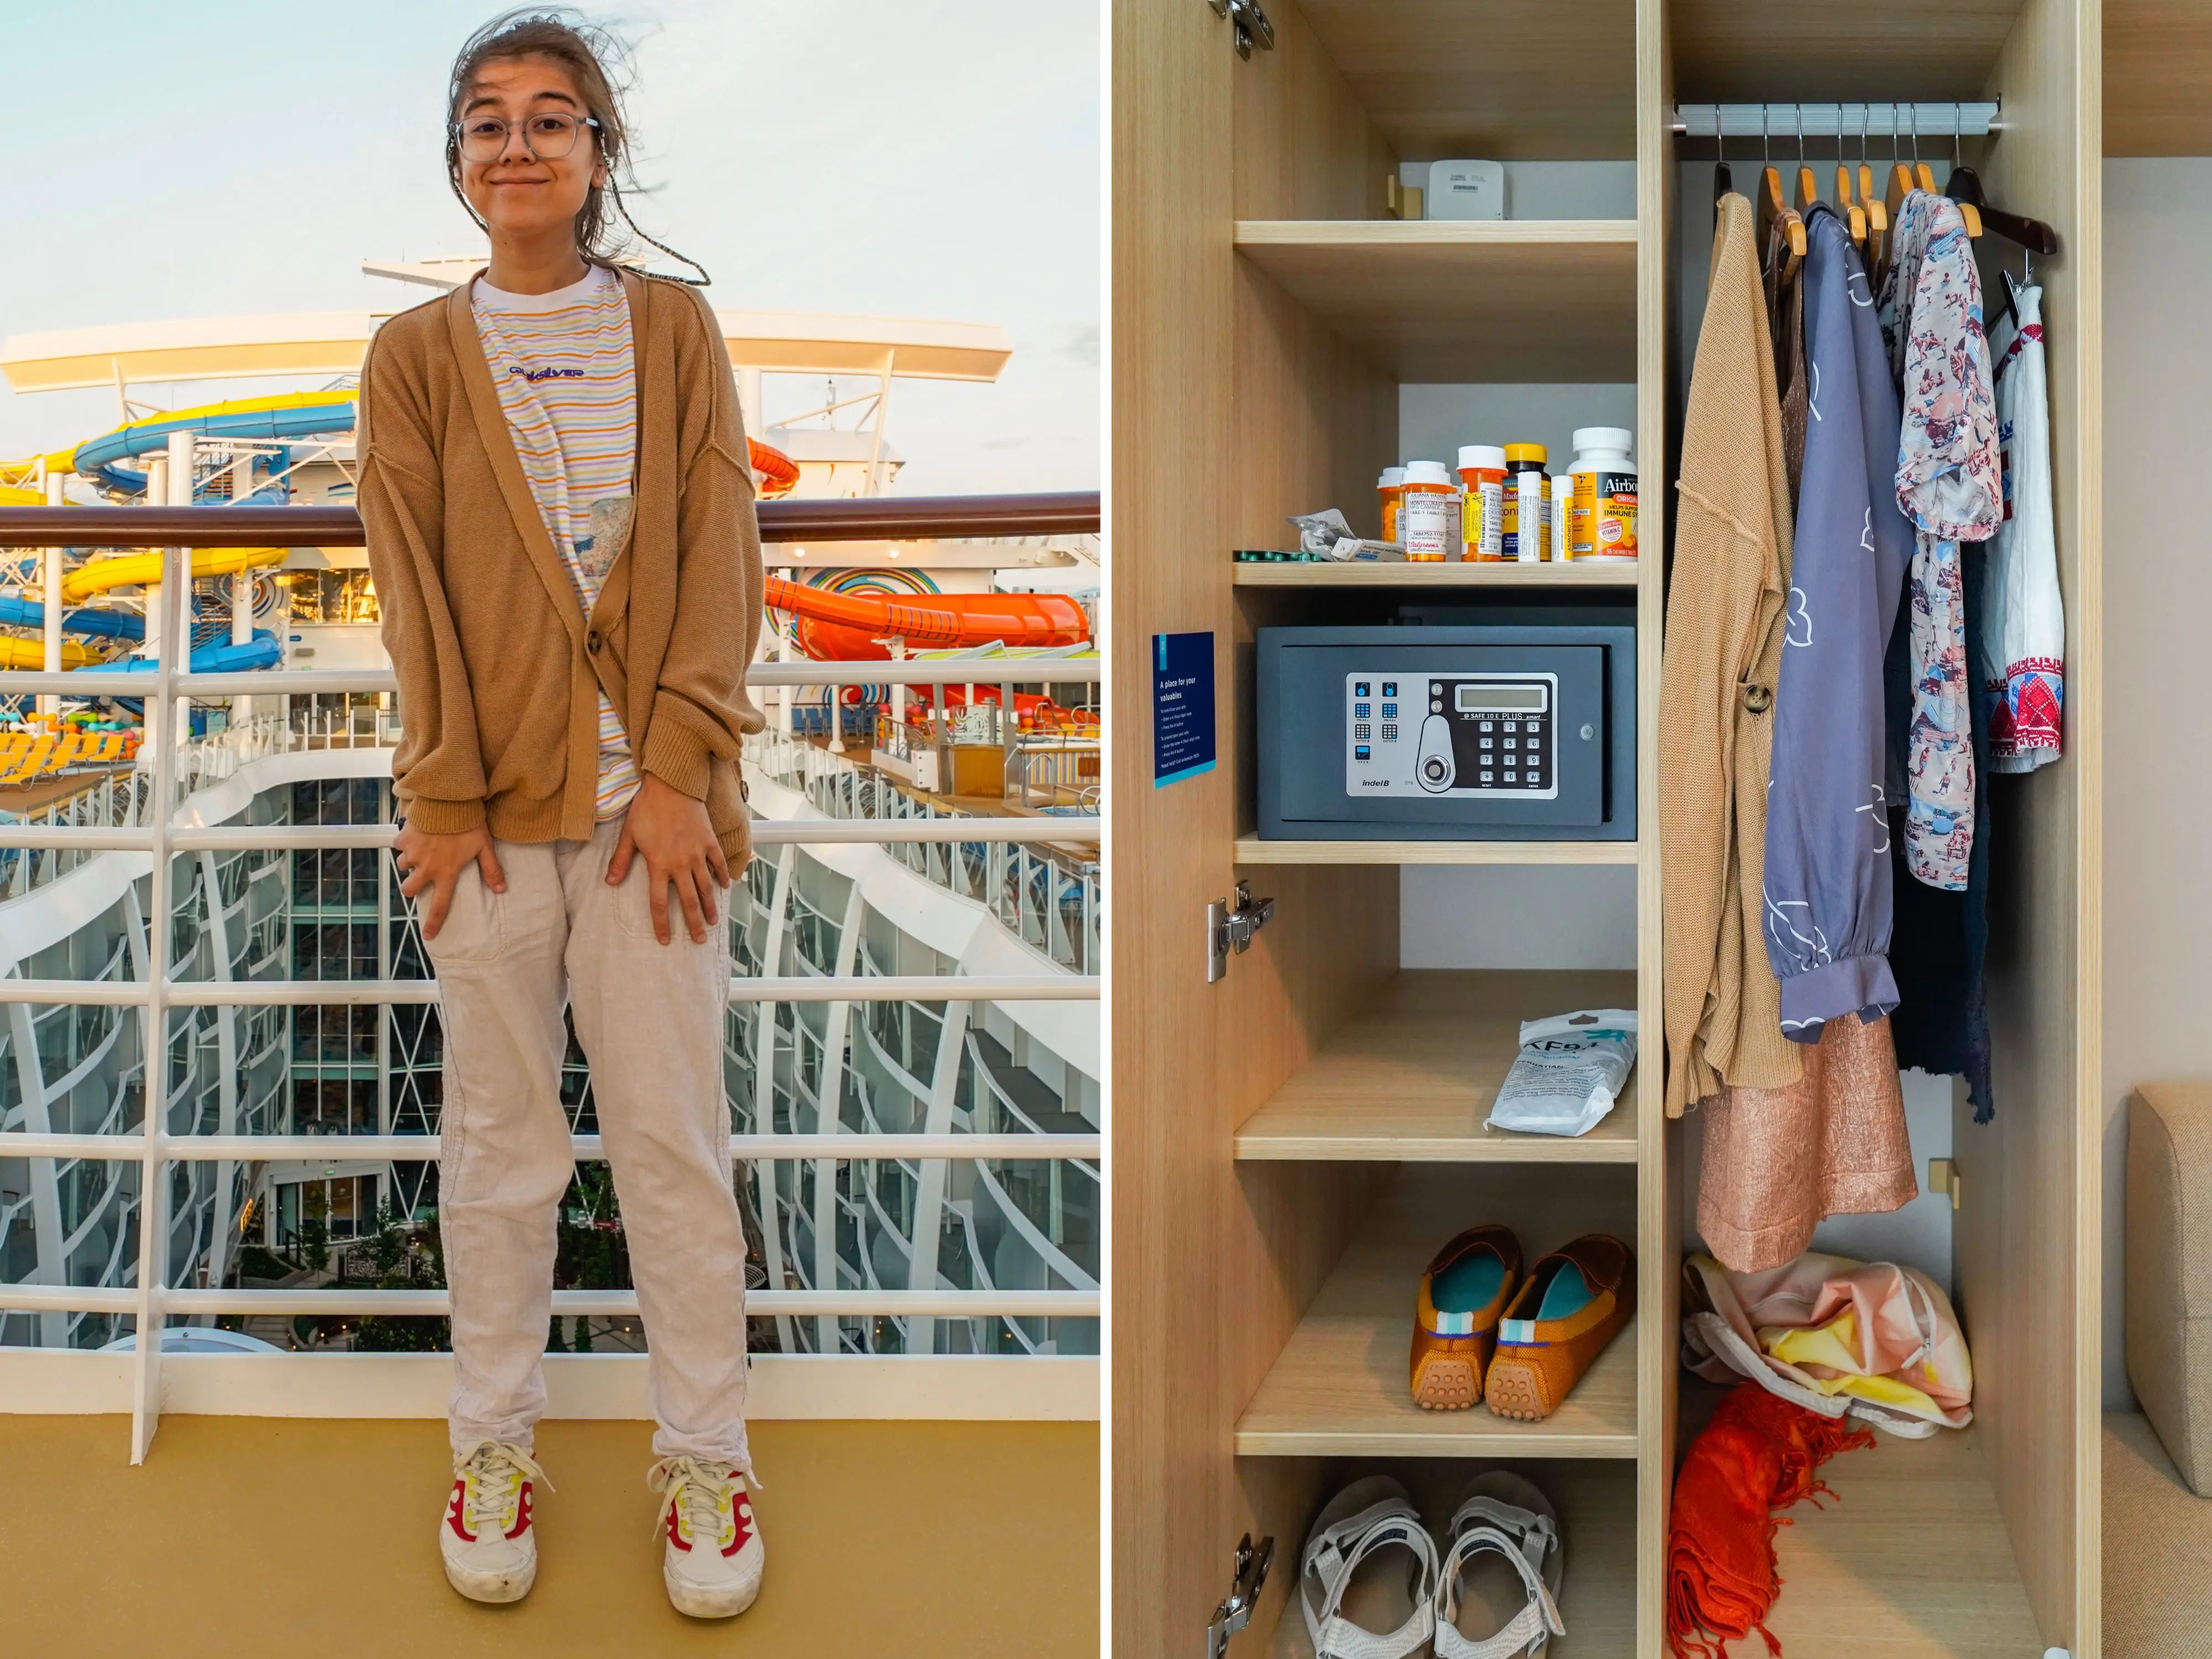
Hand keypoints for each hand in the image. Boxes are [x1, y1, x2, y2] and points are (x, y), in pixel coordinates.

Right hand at [394, 820, 504, 940]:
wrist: (448, 801)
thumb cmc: (468, 824)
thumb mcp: (484, 847)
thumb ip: (491, 869)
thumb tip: (501, 889)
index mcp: (447, 873)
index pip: (440, 905)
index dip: (433, 923)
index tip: (428, 935)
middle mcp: (426, 867)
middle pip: (410, 889)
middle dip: (411, 889)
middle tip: (418, 882)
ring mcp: (412, 853)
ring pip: (403, 867)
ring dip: (409, 864)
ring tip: (419, 855)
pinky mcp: (403, 838)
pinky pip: (399, 846)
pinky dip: (404, 844)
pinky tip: (414, 837)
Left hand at [608, 772, 730, 944]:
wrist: (671, 786)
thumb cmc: (646, 809)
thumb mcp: (629, 835)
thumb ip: (621, 860)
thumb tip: (610, 882)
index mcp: (658, 865)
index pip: (660, 903)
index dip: (662, 924)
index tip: (665, 941)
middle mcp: (680, 863)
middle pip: (688, 901)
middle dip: (694, 924)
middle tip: (699, 941)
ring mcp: (697, 853)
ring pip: (706, 887)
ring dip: (710, 907)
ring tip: (713, 922)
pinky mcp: (709, 841)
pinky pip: (718, 863)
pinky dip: (722, 876)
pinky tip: (725, 887)